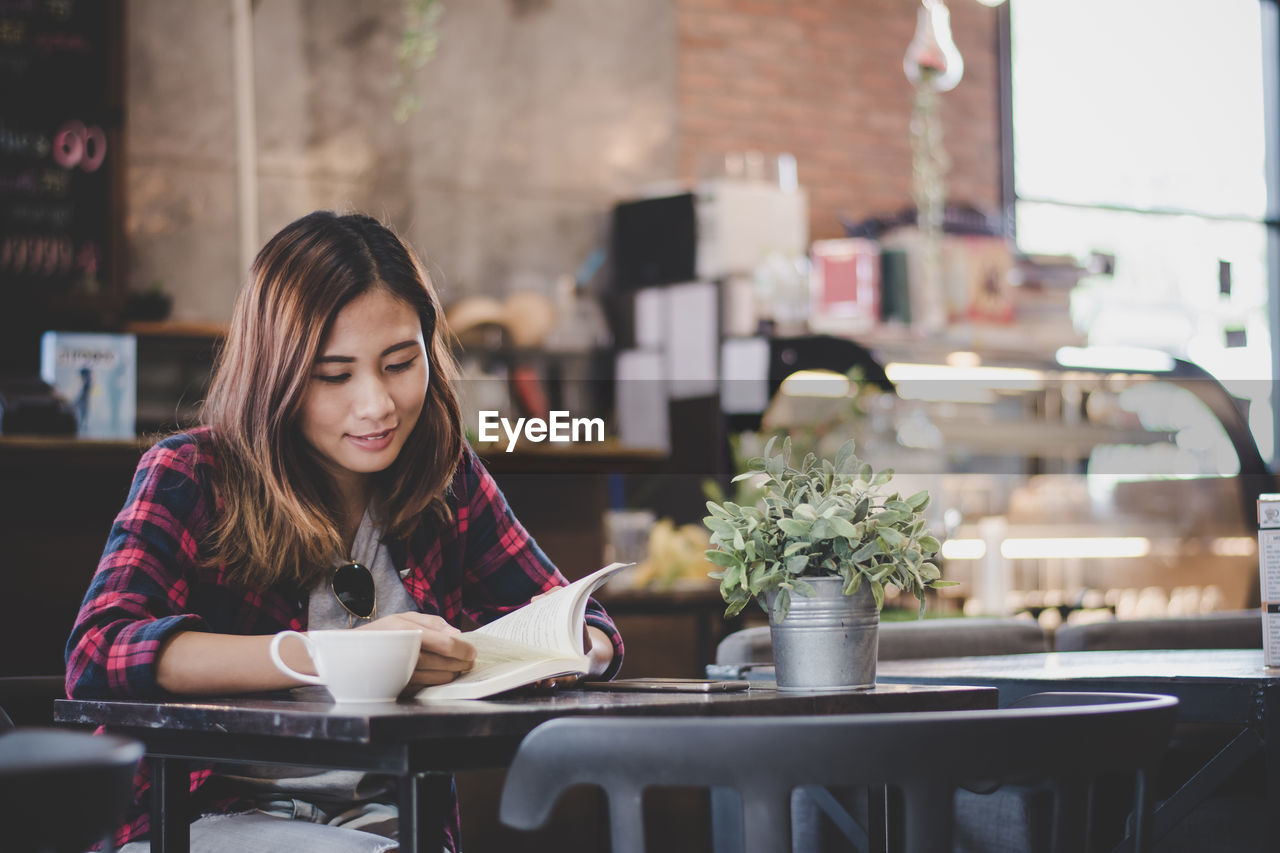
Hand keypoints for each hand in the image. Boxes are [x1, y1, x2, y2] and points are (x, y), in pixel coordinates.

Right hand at [357, 612, 476, 686]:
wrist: (351, 654)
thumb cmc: (382, 632)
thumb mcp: (404, 617)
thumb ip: (433, 622)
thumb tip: (457, 633)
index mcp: (409, 633)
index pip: (447, 644)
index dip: (464, 649)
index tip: (472, 651)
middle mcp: (406, 654)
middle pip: (447, 662)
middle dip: (463, 662)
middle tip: (470, 660)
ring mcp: (403, 673)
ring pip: (440, 677)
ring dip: (453, 673)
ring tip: (458, 667)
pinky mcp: (401, 686)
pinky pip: (428, 686)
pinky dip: (439, 680)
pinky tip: (442, 674)